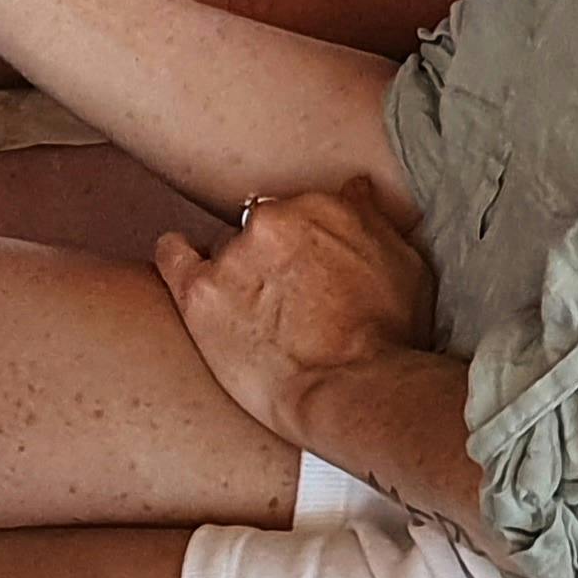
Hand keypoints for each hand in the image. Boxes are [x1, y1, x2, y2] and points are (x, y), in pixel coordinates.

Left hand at [152, 186, 437, 455]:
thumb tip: (354, 186)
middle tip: (289, 301)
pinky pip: (172, 254)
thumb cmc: (392, 339)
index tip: (309, 272)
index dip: (305, 243)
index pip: (299, 209)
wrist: (358, 390)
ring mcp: (234, 253)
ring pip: (226, 249)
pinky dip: (177, 257)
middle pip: (260, 227)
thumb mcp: (405, 266)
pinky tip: (190, 272)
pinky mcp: (200, 291)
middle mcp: (275, 219)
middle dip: (272, 258)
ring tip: (258, 317)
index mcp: (324, 206)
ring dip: (238, 273)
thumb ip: (371, 218)